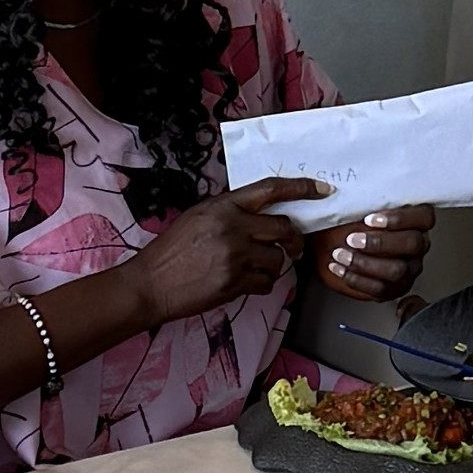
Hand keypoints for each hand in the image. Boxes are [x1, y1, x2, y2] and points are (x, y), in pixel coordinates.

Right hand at [130, 177, 320, 330]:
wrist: (151, 283)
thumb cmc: (172, 251)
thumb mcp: (198, 217)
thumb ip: (230, 211)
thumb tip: (263, 212)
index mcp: (223, 206)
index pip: (271, 190)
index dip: (301, 188)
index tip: (321, 189)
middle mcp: (232, 227)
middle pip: (283, 228)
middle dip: (294, 239)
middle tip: (293, 245)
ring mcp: (235, 256)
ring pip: (278, 259)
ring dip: (274, 265)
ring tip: (257, 267)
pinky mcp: (235, 283)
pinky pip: (267, 283)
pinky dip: (262, 284)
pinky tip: (246, 282)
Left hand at [318, 203, 429, 304]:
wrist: (333, 246)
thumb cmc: (348, 223)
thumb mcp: (354, 208)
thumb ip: (361, 202)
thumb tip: (345, 193)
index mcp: (415, 220)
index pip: (424, 217)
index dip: (400, 218)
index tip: (369, 219)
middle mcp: (418, 245)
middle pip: (413, 244)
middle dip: (380, 242)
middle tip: (352, 239)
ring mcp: (409, 269)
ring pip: (397, 270)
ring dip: (364, 263)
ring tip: (340, 255)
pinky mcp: (394, 288)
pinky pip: (381, 289)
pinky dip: (356, 279)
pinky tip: (338, 269)